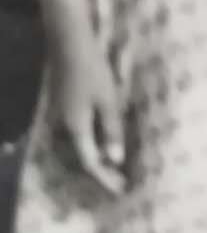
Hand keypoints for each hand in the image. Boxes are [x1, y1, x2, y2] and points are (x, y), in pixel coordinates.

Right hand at [50, 41, 125, 195]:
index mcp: (76, 128)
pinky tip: (99, 143)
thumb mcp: (109, 100)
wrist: (68, 42)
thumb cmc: (93, 70)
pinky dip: (88, 145)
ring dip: (94, 160)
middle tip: (120, 182)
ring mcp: (59, 116)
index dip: (105, 178)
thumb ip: (112, 131)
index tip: (121, 190)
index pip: (90, 162)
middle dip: (100, 173)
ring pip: (76, 148)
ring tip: (112, 168)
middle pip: (80, 158)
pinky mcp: (61, 107)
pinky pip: (74, 136)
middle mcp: (63, 126)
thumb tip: (114, 160)